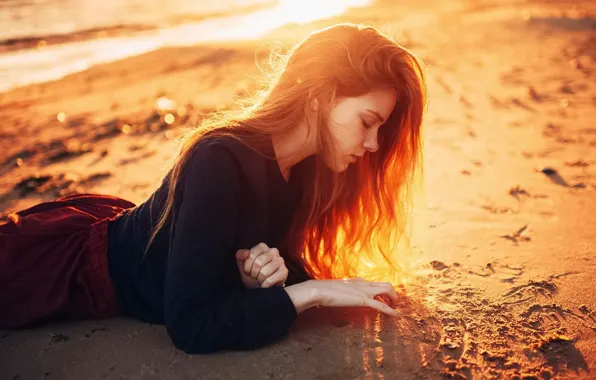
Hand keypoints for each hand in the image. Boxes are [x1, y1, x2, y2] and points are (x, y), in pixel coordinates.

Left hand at [235, 242, 288, 288]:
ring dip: (259, 279)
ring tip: (260, 279)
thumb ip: (240, 256)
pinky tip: (265, 284)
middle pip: (258, 263)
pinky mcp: (284, 271)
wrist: (260, 285)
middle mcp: (273, 251)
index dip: (247, 266)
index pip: (250, 255)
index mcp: (262, 246)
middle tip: (255, 276)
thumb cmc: (251, 273)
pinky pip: (270, 280)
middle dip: (253, 273)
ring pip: (264, 272)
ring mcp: (280, 261)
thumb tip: (245, 253)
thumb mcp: (242, 264)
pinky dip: (265, 285)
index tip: (248, 270)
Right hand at [284, 278, 398, 316]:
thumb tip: (339, 294)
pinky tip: (397, 316)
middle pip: (386, 284)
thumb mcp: (336, 289)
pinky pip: (382, 306)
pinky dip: (391, 311)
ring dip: (394, 300)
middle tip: (393, 304)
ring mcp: (365, 291)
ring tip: (395, 309)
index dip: (381, 292)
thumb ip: (342, 290)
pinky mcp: (363, 300)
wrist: (320, 290)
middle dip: (392, 294)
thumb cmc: (324, 290)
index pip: (374, 284)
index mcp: (357, 281)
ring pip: (388, 290)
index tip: (383, 298)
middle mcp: (363, 283)